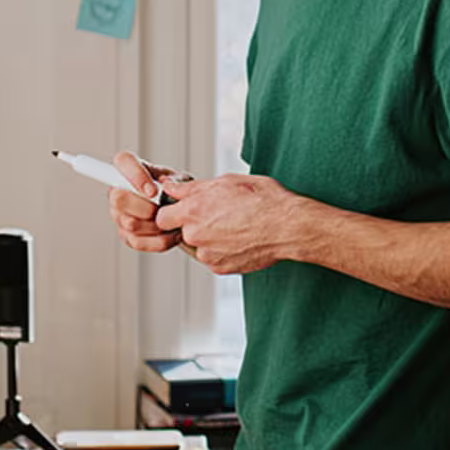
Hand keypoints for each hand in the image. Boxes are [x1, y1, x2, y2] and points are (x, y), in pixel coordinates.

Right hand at [108, 151, 191, 254]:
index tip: (154, 191)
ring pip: (130, 223)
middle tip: (162, 209)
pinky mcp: (126, 235)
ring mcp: (119, 215)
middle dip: (145, 208)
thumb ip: (174, 180)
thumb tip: (165, 183)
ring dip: (155, 226)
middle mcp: (118, 191)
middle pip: (118, 199)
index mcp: (131, 169)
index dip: (136, 177)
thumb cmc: (178, 192)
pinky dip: (158, 241)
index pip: (122, 161)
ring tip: (171, 222)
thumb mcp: (182, 181)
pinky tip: (169, 234)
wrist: (184, 214)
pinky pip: (137, 242)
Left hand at [152, 172, 299, 274]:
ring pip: (196, 247)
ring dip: (206, 239)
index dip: (173, 212)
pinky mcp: (220, 268)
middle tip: (215, 216)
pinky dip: (219, 251)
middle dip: (192, 225)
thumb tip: (170, 187)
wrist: (287, 227)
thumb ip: (192, 188)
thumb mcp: (226, 182)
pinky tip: (237, 239)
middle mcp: (196, 235)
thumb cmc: (262, 199)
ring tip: (231, 227)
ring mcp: (207, 254)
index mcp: (193, 210)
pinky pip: (211, 258)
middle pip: (179, 232)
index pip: (162, 217)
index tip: (185, 209)